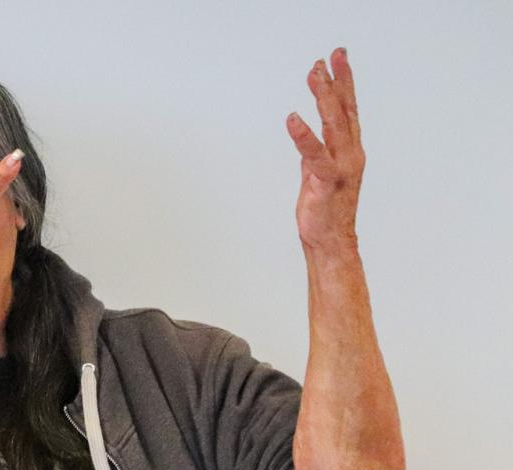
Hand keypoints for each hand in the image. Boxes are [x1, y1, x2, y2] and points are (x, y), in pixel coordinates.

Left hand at [286, 48, 363, 252]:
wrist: (330, 241)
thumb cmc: (324, 209)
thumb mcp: (317, 173)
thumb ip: (314, 152)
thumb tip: (307, 135)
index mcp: (349, 150)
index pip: (347, 109)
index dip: (343, 82)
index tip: (336, 58)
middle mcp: (350, 153)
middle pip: (344, 109)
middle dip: (338, 80)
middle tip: (332, 54)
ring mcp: (342, 166)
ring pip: (333, 125)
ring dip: (324, 97)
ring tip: (315, 74)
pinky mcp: (327, 181)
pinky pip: (314, 155)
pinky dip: (304, 136)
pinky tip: (293, 118)